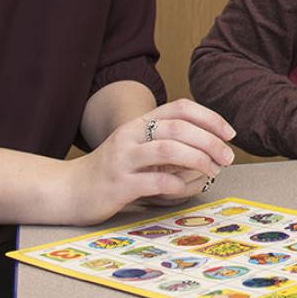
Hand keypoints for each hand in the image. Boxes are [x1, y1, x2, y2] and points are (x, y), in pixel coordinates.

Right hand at [62, 99, 235, 223]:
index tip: (230, 133)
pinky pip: (156, 182)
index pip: (180, 107)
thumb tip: (209, 146)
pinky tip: (186, 190)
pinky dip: (178, 186)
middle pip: (178, 127)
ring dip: (198, 160)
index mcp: (138, 123)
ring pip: (169, 150)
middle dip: (210, 140)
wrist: (66, 190)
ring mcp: (123, 160)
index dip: (209, 117)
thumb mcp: (135, 148)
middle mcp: (130, 136)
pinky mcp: (118, 185)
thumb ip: (164, 142)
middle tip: (228, 156)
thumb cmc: (109, 172)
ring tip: (213, 171)